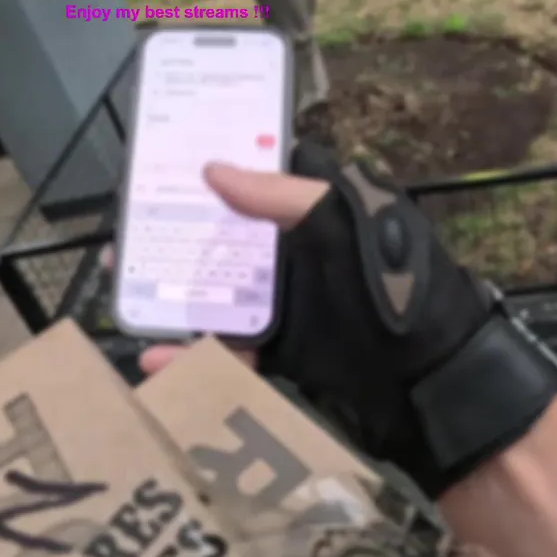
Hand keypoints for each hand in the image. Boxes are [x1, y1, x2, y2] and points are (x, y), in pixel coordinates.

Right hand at [110, 142, 500, 495]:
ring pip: (218, 302)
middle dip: (171, 246)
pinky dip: (196, 360)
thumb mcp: (348, 228)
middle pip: (222, 248)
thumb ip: (286, 198)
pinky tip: (158, 362)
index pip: (252, 188)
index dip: (206, 180)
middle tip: (119, 248)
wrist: (437, 387)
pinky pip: (231, 356)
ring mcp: (289, 313)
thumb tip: (213, 169)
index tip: (154, 176)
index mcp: (314, 220)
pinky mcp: (285, 361)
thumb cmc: (398, 292)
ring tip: (124, 302)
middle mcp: (297, 261)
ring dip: (172, 304)